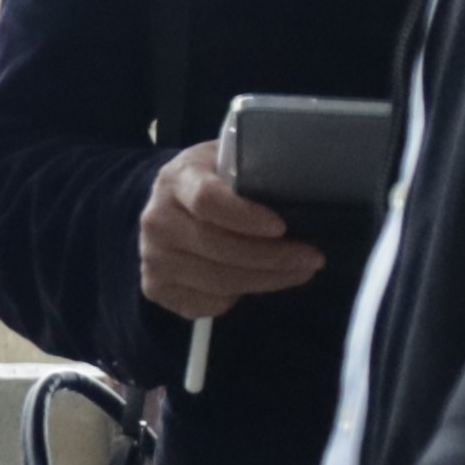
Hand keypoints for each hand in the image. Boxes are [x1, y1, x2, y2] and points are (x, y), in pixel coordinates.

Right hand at [138, 145, 324, 321]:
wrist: (168, 208)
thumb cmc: (213, 183)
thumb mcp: (229, 162)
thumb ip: (254, 173)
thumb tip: (301, 193)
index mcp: (176, 179)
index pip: (207, 200)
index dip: (245, 217)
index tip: (281, 227)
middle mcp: (157, 220)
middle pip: (218, 247)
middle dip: (272, 257)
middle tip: (311, 258)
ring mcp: (153, 258)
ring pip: (219, 281)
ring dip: (266, 280)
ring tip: (298, 272)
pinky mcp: (157, 288)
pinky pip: (208, 303)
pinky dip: (238, 297)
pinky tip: (255, 281)